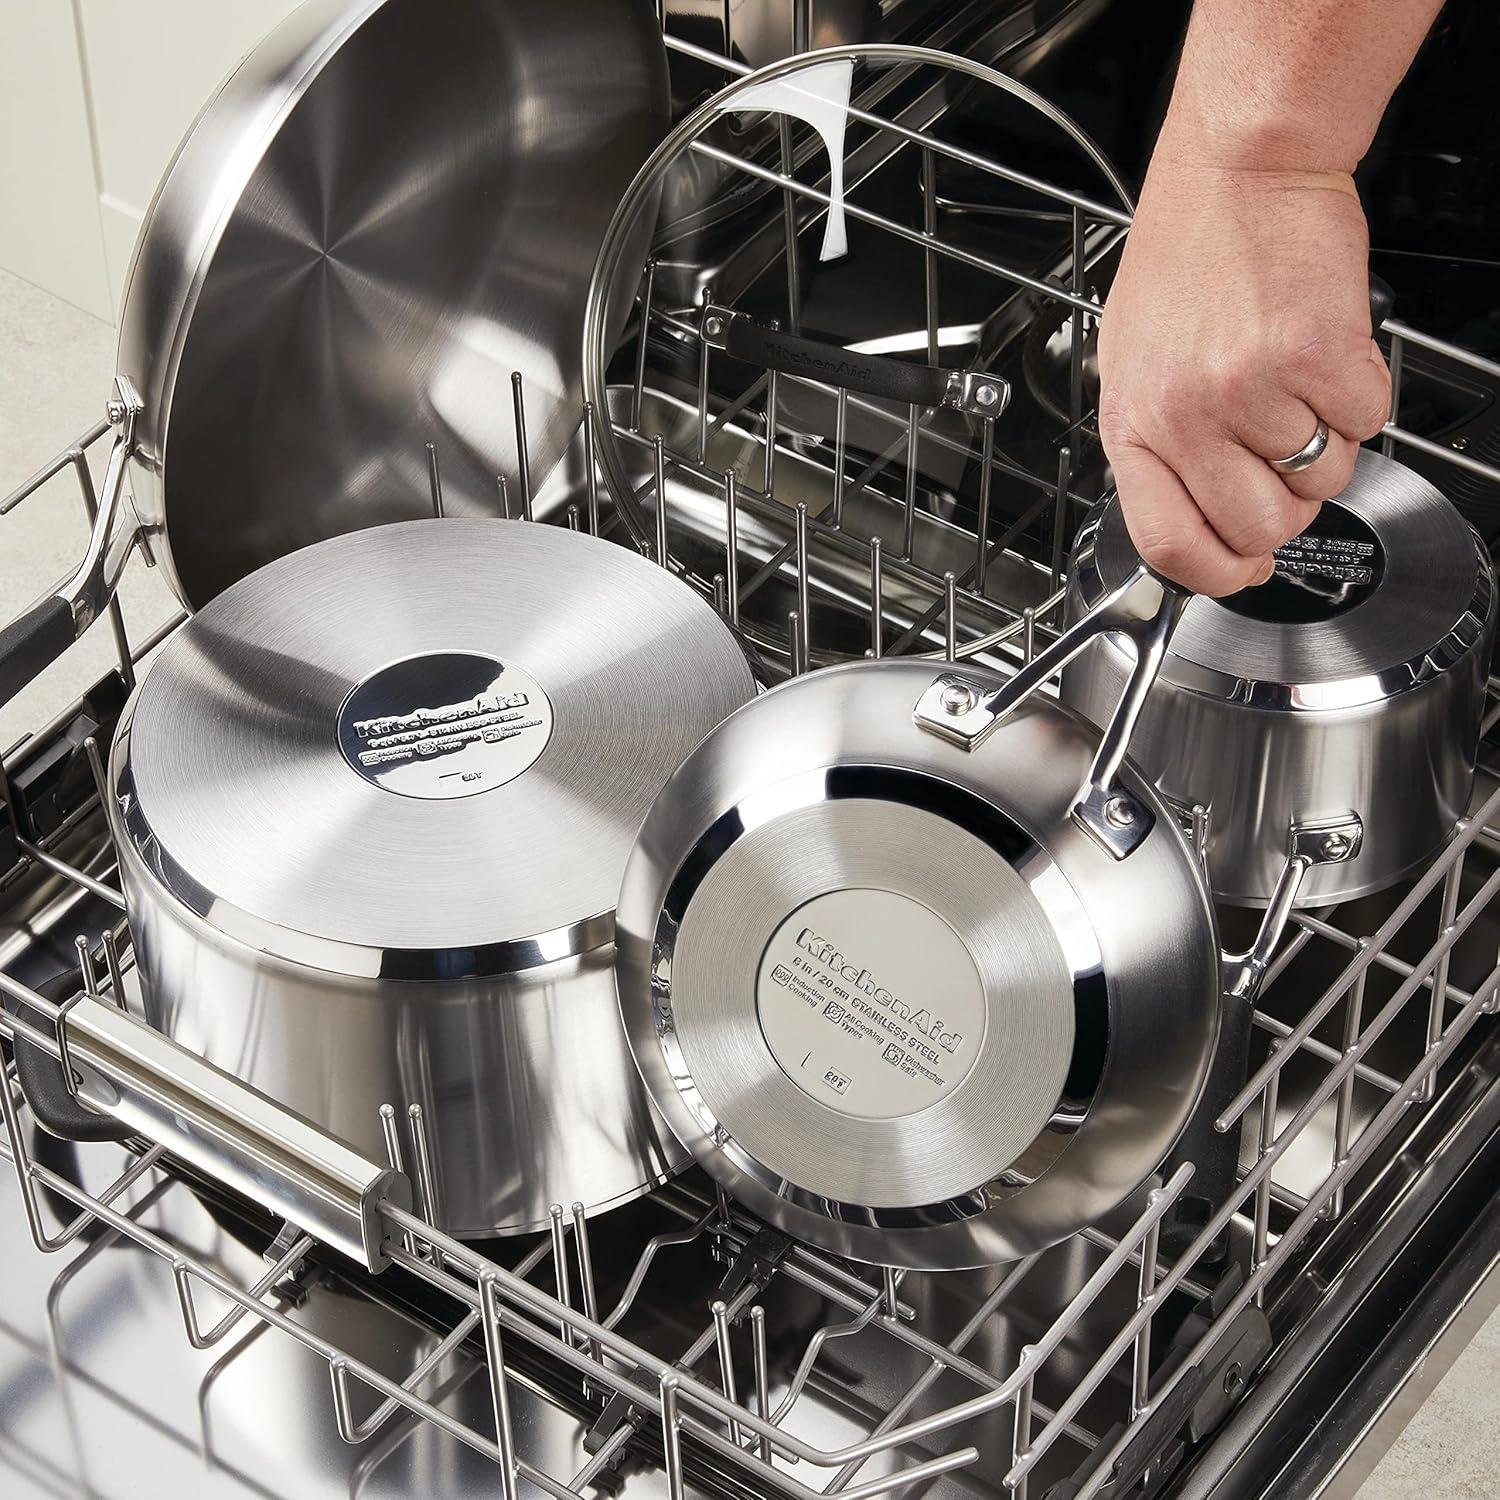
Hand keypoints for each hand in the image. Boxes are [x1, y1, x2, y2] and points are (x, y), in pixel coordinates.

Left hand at [1096, 161, 1391, 593]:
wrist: (1237, 170)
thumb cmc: (1185, 258)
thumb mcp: (1132, 363)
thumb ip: (1158, 444)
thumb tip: (1196, 521)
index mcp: (1132, 424)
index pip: (1167, 544)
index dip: (1215, 574)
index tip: (1240, 570)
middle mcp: (1185, 414)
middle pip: (1259, 528)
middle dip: (1287, 508)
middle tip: (1282, 461)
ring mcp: (1249, 389)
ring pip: (1321, 479)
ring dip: (1325, 445)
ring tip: (1295, 385)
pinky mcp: (1315, 356)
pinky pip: (1365, 423)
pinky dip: (1360, 399)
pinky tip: (1324, 356)